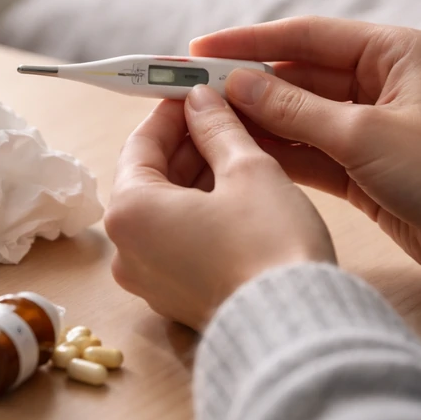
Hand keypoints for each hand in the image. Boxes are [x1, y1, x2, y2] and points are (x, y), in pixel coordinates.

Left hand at [105, 85, 334, 329]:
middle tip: (224, 116)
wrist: (294, 327)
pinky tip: (236, 194)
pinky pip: (177, 241)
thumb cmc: (270, 246)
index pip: (141, 144)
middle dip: (188, 145)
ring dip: (197, 178)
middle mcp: (126, 250)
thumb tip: (200, 100)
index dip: (172, 112)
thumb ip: (218, 128)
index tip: (196, 91)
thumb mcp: (248, 170)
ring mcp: (148, 280)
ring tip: (238, 151)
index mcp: (130, 212)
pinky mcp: (174, 298)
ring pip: (165, 211)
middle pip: (150, 178)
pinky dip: (200, 214)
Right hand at [191, 16, 420, 285]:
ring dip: (256, 121)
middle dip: (246, 85)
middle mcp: (380, 82)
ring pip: (298, 116)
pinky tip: (239, 152)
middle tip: (190, 92)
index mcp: (393, 53)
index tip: (198, 49)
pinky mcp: (363, 166)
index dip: (249, 42)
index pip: (307, 37)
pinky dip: (277, 152)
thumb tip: (236, 84)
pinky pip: (309, 151)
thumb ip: (295, 109)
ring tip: (203, 124)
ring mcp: (370, 126)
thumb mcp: (364, 135)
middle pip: (297, 76)